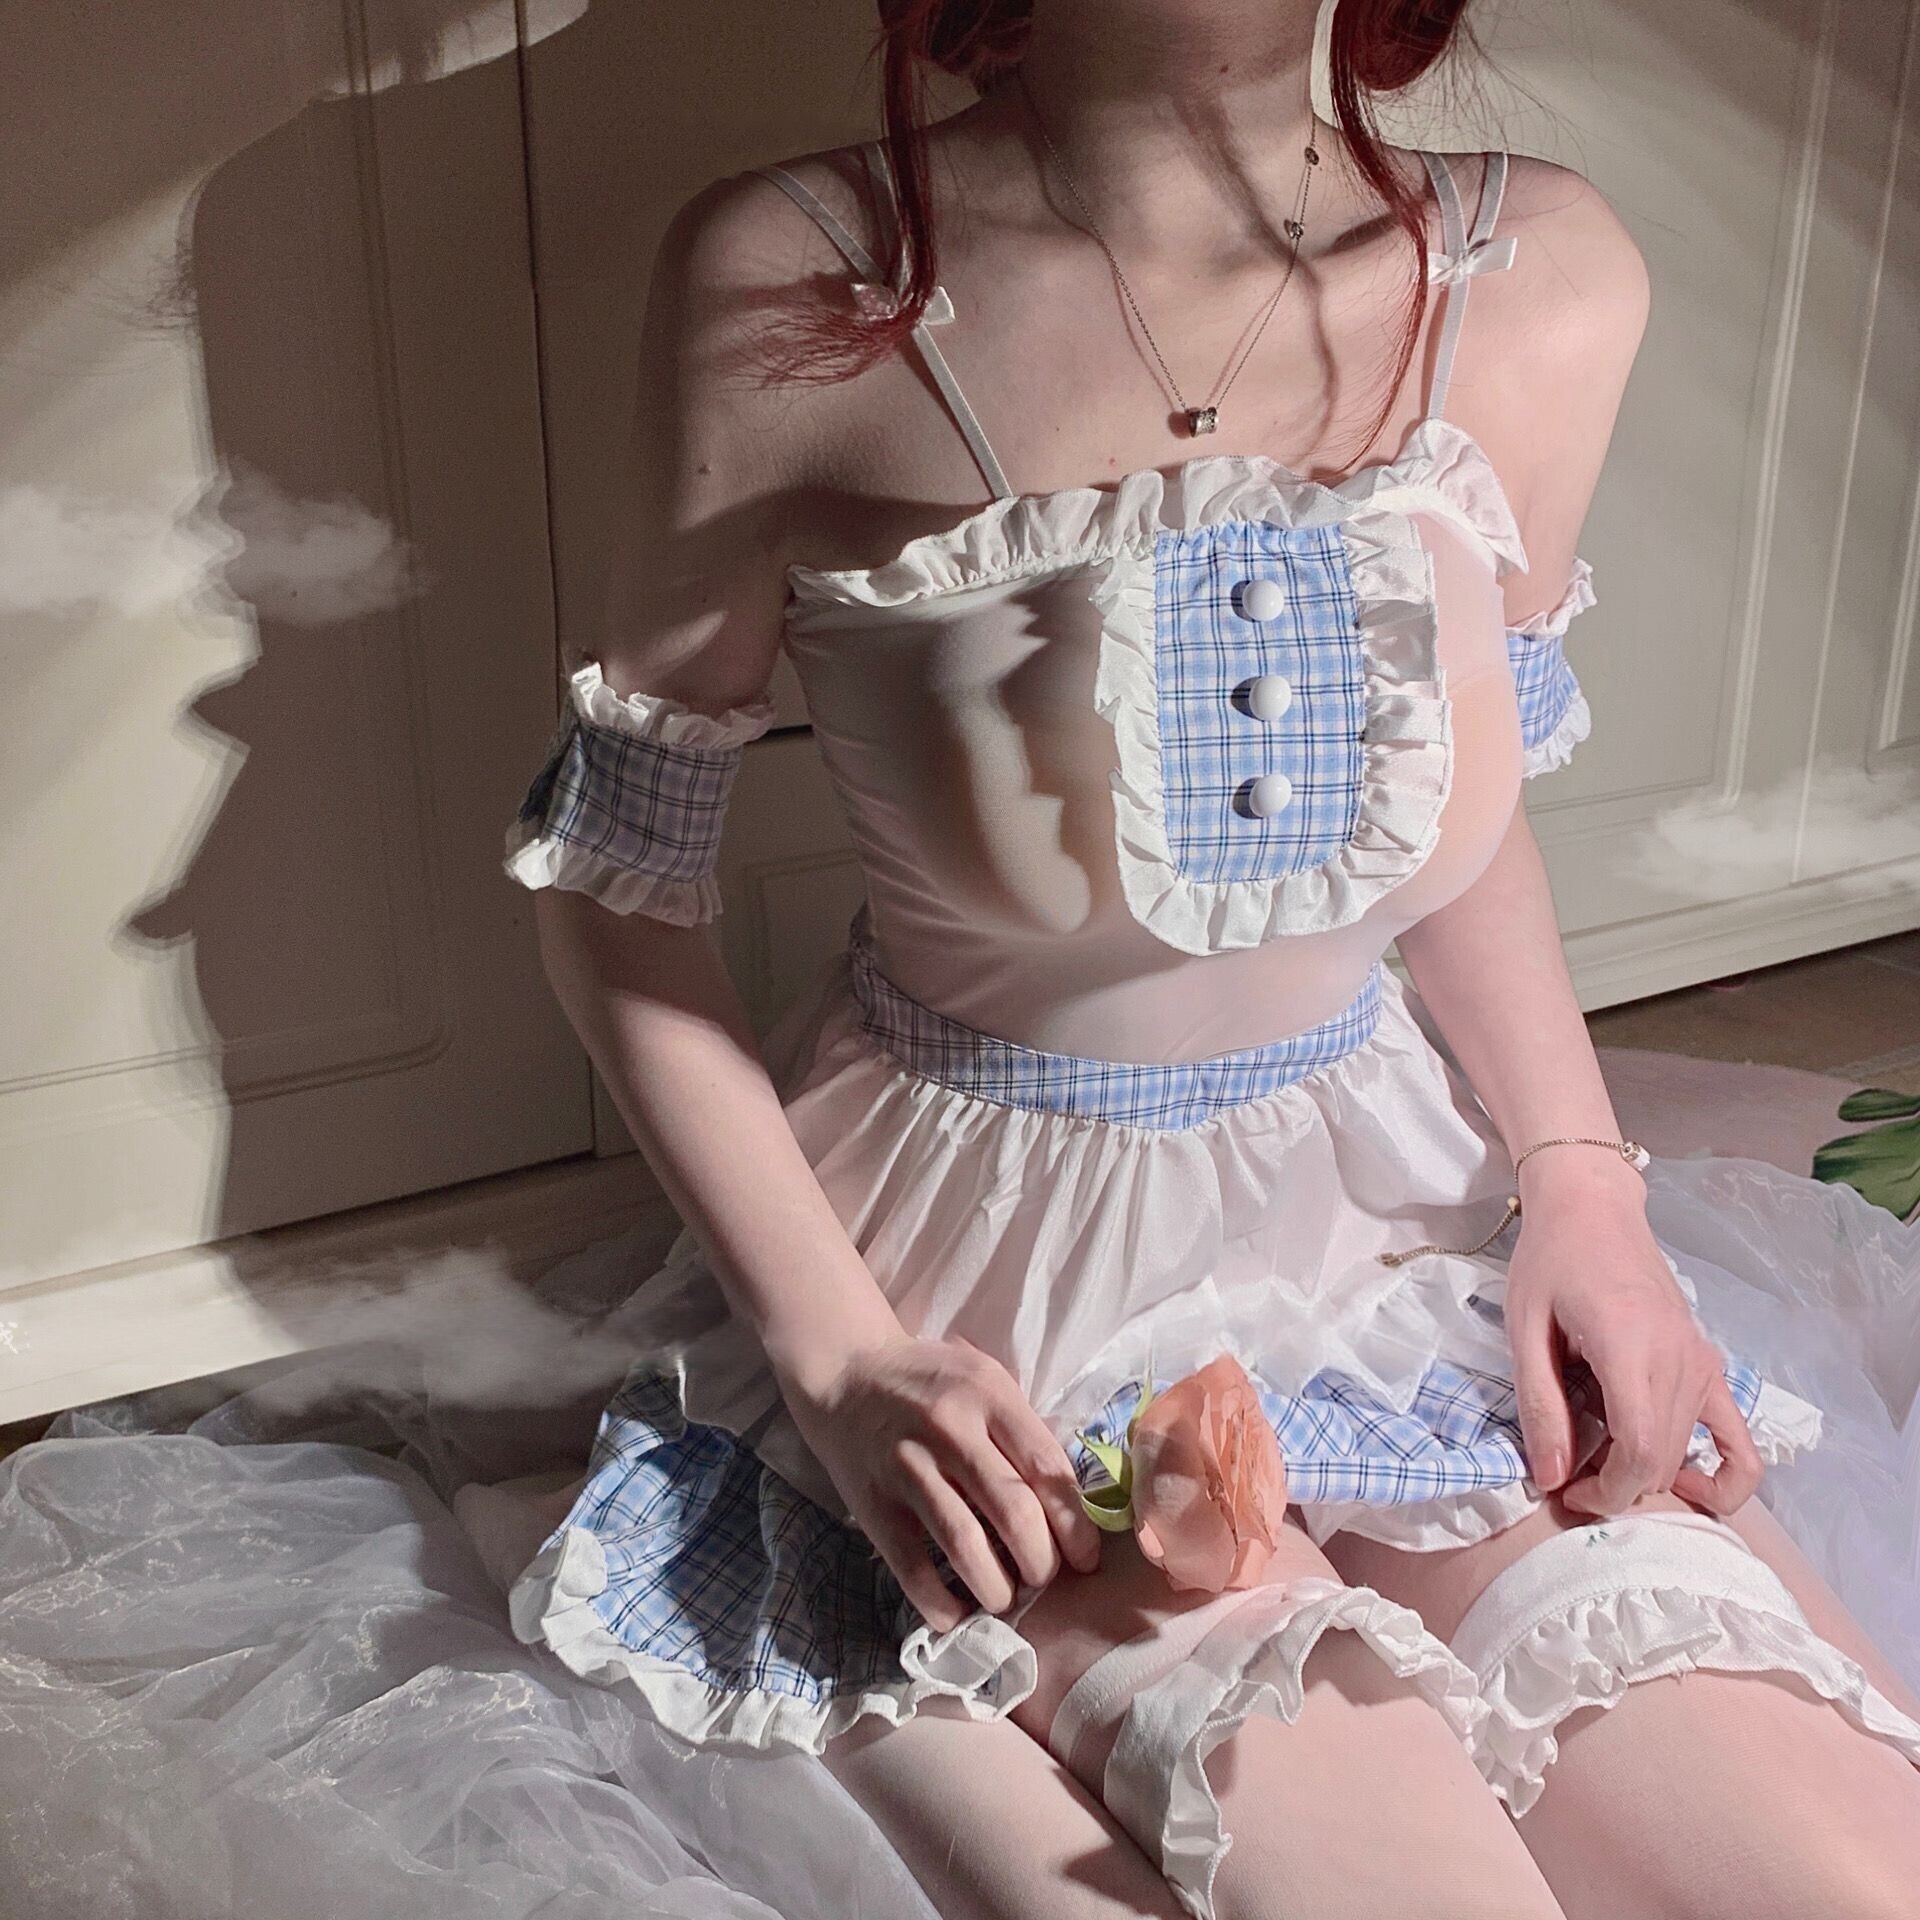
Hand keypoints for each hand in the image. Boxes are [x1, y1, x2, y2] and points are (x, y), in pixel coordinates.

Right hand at [774, 1326, 1101, 1632]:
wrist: (846, 1374)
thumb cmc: (930, 1383)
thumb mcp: (985, 1380)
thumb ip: (1022, 1431)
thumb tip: (1069, 1505)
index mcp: (989, 1394)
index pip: (1048, 1470)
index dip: (1075, 1525)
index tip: (1085, 1558)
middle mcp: (950, 1428)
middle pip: (1015, 1512)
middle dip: (1042, 1563)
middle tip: (1044, 1578)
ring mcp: (907, 1466)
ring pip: (965, 1544)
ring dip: (996, 1588)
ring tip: (1005, 1598)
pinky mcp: (872, 1502)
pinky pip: (911, 1567)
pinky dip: (938, 1602)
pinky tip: (955, 1613)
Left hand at [1503, 1175, 1762, 1518]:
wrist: (1592, 1209)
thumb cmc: (1551, 1261)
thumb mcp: (1525, 1330)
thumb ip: (1540, 1405)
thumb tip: (1551, 1478)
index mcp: (1631, 1347)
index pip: (1641, 1450)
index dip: (1606, 1492)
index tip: (1567, 1494)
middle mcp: (1680, 1358)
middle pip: (1662, 1459)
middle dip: (1615, 1488)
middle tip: (1567, 1478)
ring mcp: (1702, 1361)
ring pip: (1685, 1451)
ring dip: (1645, 1476)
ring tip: (1596, 1462)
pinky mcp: (1709, 1361)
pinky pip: (1739, 1437)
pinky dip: (1723, 1474)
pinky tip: (1686, 1482)